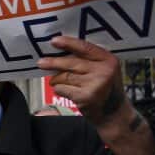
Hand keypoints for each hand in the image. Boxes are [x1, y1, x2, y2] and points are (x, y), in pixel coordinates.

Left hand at [39, 35, 154, 154]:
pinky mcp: (85, 97)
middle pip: (71, 62)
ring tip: (58, 81)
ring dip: (57, 79)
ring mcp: (95, 85)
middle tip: (41, 62)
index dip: (68, 43)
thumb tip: (61, 51)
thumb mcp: (104, 70)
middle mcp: (104, 71)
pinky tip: (65, 91)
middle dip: (53, 62)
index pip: (85, 48)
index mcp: (109, 60)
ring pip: (64, 76)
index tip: (54, 41)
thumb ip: (89, 60)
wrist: (114, 113)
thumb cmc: (105, 88)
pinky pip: (62, 88)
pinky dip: (59, 89)